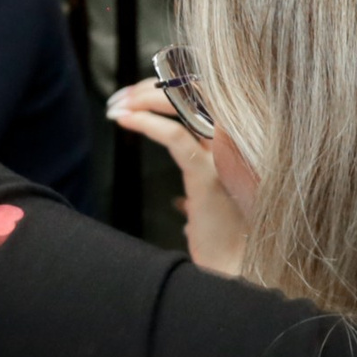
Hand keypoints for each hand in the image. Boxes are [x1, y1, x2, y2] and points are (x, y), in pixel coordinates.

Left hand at [107, 82, 248, 276]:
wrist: (240, 270)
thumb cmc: (226, 245)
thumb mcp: (216, 214)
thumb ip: (204, 200)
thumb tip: (184, 201)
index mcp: (239, 144)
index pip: (206, 95)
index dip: (170, 86)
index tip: (137, 93)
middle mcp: (237, 143)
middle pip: (196, 91)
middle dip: (152, 86)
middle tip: (120, 96)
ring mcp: (227, 158)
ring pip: (186, 106)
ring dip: (144, 99)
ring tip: (116, 106)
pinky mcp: (210, 176)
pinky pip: (176, 138)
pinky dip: (147, 124)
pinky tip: (126, 121)